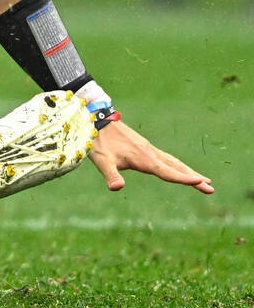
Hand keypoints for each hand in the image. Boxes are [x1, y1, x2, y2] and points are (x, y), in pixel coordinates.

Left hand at [88, 120, 212, 193]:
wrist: (96, 119)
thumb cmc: (97, 142)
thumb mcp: (101, 161)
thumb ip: (110, 175)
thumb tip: (117, 188)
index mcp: (143, 158)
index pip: (167, 172)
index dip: (184, 179)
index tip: (201, 183)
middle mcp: (149, 152)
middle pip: (176, 167)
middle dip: (193, 178)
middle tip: (211, 188)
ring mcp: (148, 148)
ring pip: (173, 161)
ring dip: (188, 171)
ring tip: (203, 180)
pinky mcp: (143, 146)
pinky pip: (165, 157)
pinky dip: (177, 165)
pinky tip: (177, 168)